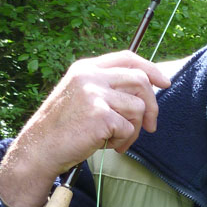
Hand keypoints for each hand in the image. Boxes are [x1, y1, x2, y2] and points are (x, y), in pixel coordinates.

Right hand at [0, 52, 171, 206]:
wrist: (40, 148)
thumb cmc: (64, 128)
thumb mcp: (83, 97)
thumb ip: (108, 89)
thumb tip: (147, 93)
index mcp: (86, 68)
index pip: (127, 58)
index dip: (150, 69)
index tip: (165, 83)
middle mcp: (90, 76)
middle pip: (140, 81)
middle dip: (152, 107)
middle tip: (151, 127)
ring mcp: (94, 93)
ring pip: (138, 108)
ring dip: (134, 130)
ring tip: (116, 140)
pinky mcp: (100, 115)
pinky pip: (129, 128)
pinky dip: (123, 140)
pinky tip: (106, 145)